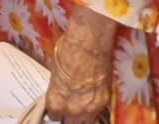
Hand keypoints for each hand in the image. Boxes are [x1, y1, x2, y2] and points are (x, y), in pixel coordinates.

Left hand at [46, 6, 115, 123]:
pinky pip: (98, 111)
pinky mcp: (104, 101)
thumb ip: (58, 89)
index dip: (57, 111)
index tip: (59, 106)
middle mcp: (72, 110)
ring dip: (82, 116)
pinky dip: (95, 106)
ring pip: (86, 122)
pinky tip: (93, 97)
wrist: (88, 42)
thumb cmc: (68, 51)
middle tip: (70, 109)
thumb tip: (60, 91)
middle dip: (69, 118)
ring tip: (82, 105)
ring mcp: (90, 108)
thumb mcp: (55, 73)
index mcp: (56, 102)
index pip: (54, 117)